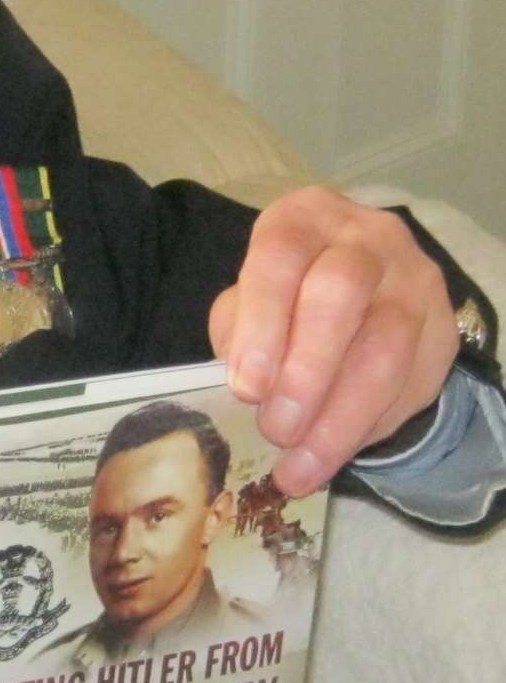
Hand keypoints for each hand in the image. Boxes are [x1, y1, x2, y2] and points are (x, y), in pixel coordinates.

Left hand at [208, 186, 457, 495]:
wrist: (360, 285)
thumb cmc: (285, 293)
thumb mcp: (248, 297)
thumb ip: (240, 330)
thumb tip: (247, 384)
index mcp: (305, 218)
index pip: (280, 259)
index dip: (262, 323)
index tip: (245, 387)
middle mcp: (367, 238)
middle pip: (340, 296)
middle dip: (305, 372)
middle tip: (276, 429)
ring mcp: (414, 281)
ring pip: (385, 350)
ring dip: (338, 418)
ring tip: (299, 464)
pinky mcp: (442, 329)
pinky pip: (411, 386)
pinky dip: (366, 429)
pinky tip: (331, 456)